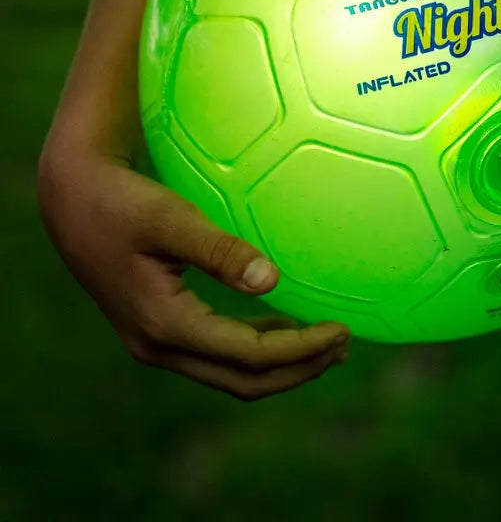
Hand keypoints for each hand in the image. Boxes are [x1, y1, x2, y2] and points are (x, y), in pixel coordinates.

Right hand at [37, 147, 350, 399]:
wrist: (72, 201)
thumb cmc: (122, 202)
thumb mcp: (171, 219)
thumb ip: (221, 251)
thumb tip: (272, 279)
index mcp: (164, 325)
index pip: (250, 356)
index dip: (301, 348)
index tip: (342, 329)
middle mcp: (158, 346)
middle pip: (245, 381)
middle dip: (300, 369)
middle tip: (345, 346)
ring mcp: (155, 343)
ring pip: (231, 374)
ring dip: (281, 364)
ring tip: (328, 344)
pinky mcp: (158, 330)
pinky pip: (217, 355)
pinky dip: (256, 349)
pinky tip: (284, 327)